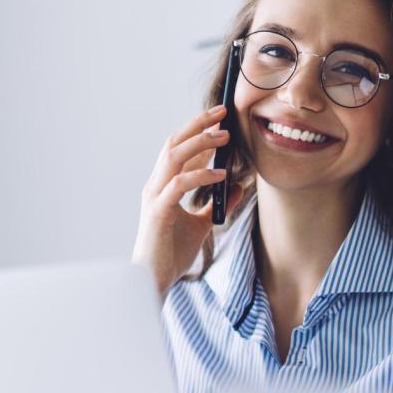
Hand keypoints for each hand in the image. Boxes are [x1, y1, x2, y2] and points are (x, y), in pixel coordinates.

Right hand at [131, 104, 245, 299]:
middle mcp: (156, 185)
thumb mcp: (203, 224)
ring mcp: (154, 196)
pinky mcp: (158, 212)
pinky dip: (201, 175)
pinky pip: (179, 185)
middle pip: (174, 143)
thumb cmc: (172, 252)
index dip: (198, 131)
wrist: (155, 279)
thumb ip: (217, 204)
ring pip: (174, 157)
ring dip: (200, 143)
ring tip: (224, 136)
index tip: (221, 119)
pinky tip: (221, 174)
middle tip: (223, 113)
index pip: (179, 149)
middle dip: (198, 125)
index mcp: (163, 185)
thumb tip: (238, 186)